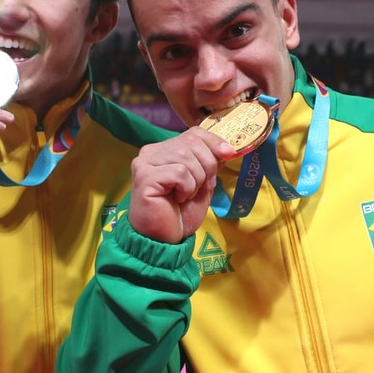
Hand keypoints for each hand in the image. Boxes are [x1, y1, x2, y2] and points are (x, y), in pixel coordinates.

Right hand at [129, 127, 234, 243]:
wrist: (164, 239)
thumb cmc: (180, 213)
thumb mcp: (202, 184)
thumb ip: (210, 164)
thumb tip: (226, 149)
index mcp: (164, 150)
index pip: (193, 133)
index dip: (214, 142)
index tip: (229, 154)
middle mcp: (151, 152)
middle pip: (192, 143)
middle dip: (207, 167)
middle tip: (200, 188)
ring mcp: (145, 163)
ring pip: (186, 157)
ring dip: (196, 181)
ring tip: (185, 196)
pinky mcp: (144, 176)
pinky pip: (179, 172)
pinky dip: (186, 188)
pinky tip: (177, 199)